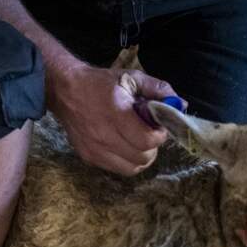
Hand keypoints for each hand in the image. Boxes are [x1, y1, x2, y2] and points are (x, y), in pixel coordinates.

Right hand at [47, 64, 176, 174]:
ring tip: (138, 143)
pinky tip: (125, 147)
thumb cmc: (101, 83)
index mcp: (116, 113)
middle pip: (142, 158)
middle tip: (150, 135)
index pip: (147, 140)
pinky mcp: (89, 157)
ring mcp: (95, 149)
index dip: (160, 136)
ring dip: (141, 158)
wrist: (66, 91)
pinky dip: (127, 162)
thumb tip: (181, 104)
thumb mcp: (131, 78)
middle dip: (153, 148)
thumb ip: (157, 89)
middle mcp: (104, 135)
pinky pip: (117, 169)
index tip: (159, 128)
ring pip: (132, 169)